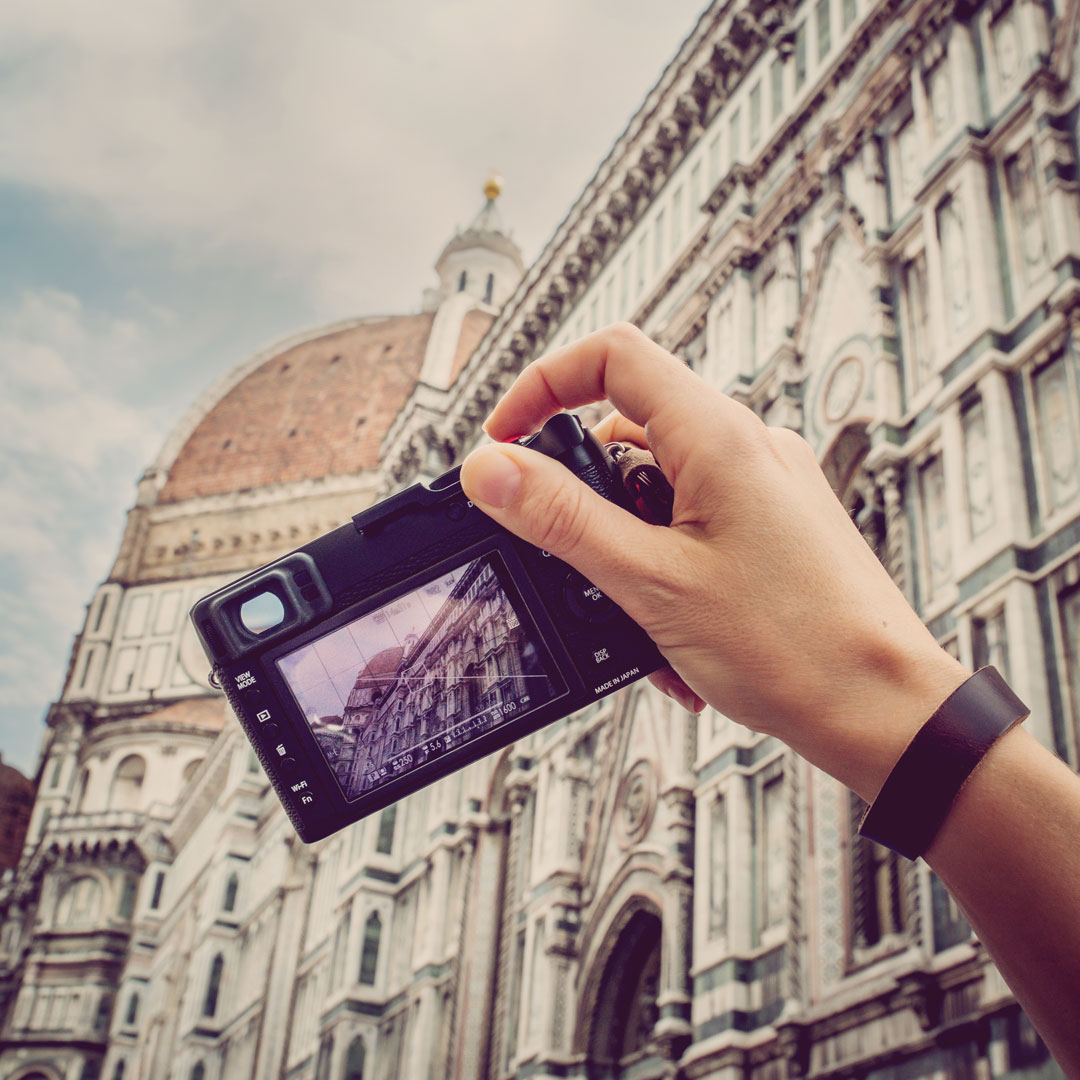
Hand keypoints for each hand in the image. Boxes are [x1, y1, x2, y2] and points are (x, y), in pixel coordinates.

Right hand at [459, 324, 966, 800]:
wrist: (882, 708)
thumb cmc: (796, 647)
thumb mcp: (651, 582)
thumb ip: (562, 519)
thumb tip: (490, 469)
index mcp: (720, 437)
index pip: (613, 357)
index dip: (543, 386)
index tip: (505, 441)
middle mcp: (749, 447)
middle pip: (629, 429)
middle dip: (584, 495)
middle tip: (574, 558)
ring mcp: (765, 487)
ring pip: (658, 487)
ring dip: (627, 548)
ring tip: (639, 619)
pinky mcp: (773, 527)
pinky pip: (694, 524)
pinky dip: (664, 568)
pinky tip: (673, 635)